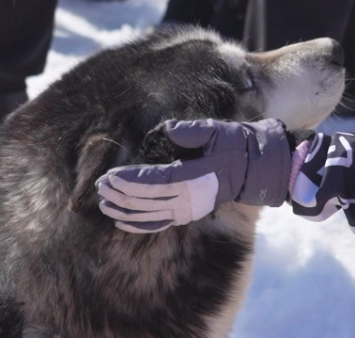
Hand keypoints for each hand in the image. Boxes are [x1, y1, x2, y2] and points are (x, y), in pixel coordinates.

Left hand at [96, 119, 292, 233]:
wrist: (255, 169)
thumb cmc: (233, 145)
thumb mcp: (216, 130)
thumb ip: (190, 131)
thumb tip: (167, 131)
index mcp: (193, 179)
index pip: (154, 183)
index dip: (130, 181)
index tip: (110, 176)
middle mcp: (188, 200)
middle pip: (146, 202)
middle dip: (120, 195)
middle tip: (99, 186)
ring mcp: (187, 211)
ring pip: (148, 216)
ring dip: (124, 210)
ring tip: (103, 202)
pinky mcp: (186, 215)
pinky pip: (158, 224)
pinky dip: (138, 224)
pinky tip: (120, 221)